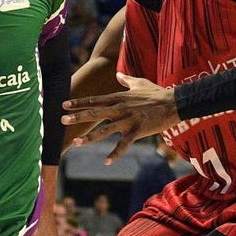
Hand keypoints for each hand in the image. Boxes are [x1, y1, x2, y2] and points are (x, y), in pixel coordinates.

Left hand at [61, 72, 180, 164]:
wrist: (175, 102)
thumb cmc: (157, 93)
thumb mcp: (140, 83)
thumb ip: (126, 80)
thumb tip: (119, 74)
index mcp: (119, 98)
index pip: (94, 100)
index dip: (79, 103)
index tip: (64, 105)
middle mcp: (120, 108)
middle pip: (94, 113)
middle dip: (77, 117)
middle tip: (61, 120)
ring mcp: (128, 120)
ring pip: (105, 130)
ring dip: (89, 137)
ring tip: (75, 142)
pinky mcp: (137, 131)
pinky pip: (124, 145)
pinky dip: (115, 154)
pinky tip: (106, 162)